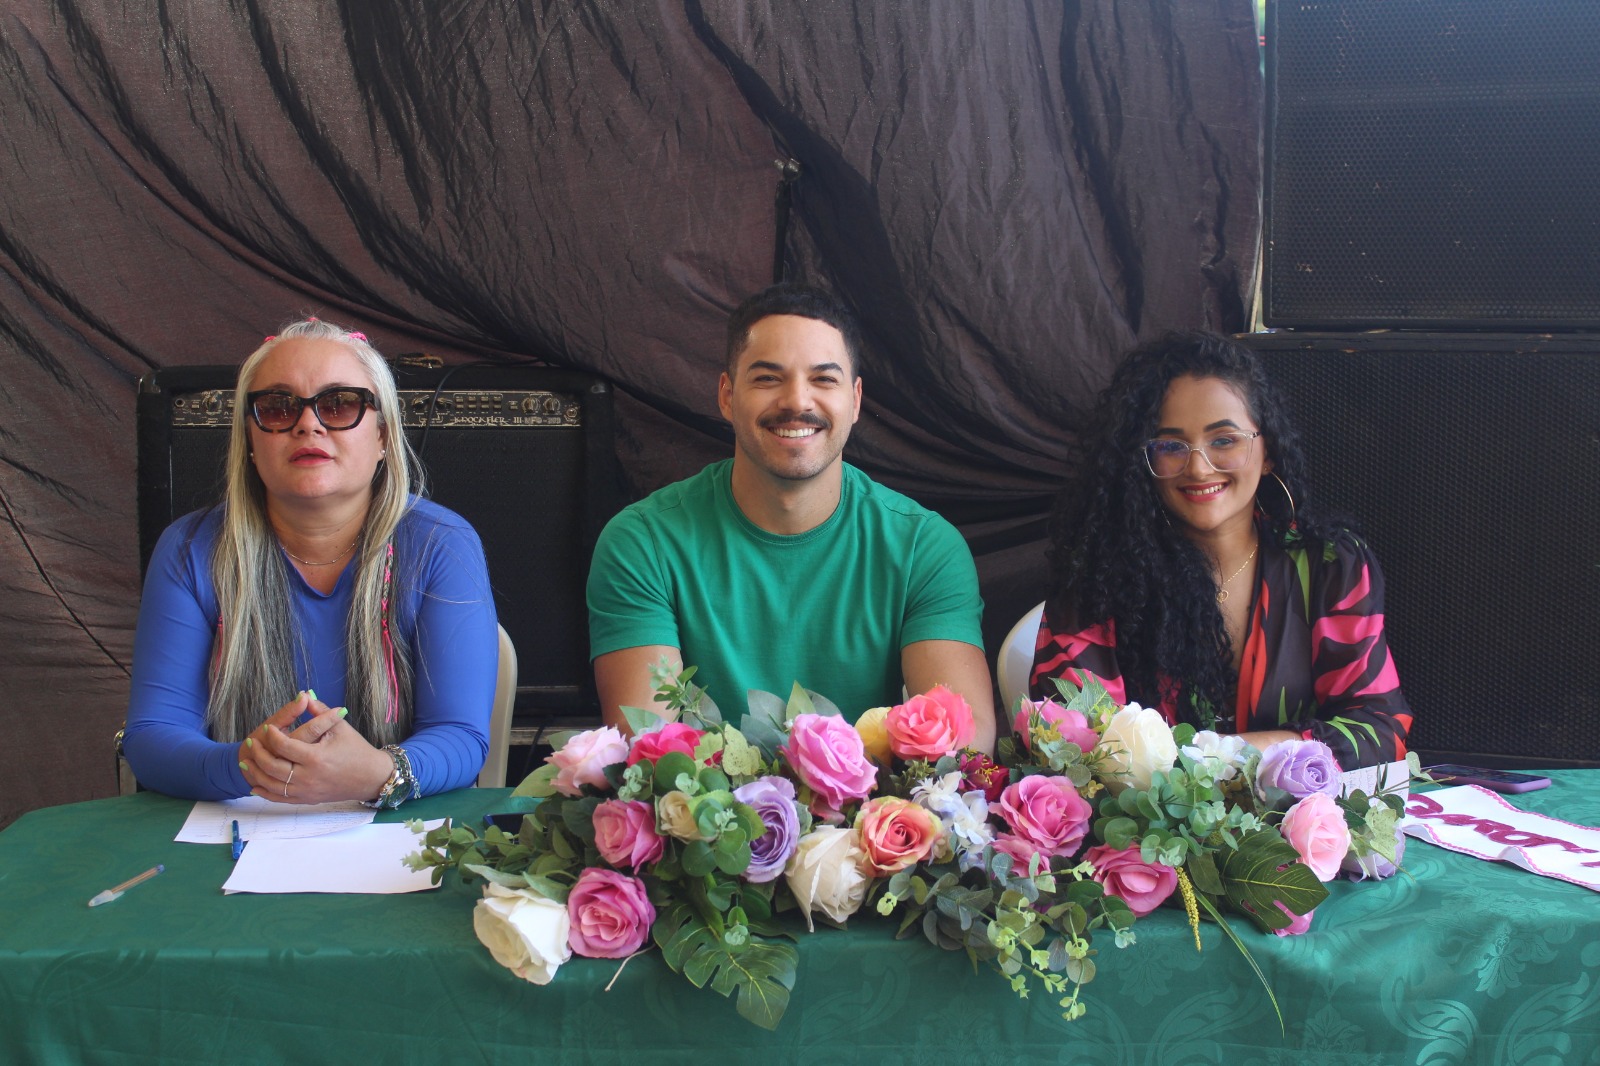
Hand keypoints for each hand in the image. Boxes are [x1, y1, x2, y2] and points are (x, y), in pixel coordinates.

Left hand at [238, 694, 391, 803]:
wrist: (370, 777)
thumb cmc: (356, 750)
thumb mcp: (340, 728)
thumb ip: (320, 711)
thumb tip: (304, 695)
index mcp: (316, 757)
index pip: (284, 746)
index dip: (272, 736)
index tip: (266, 728)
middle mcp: (308, 777)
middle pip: (272, 767)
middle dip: (258, 754)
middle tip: (250, 743)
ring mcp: (306, 791)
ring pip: (271, 785)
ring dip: (255, 773)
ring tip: (246, 762)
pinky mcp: (307, 800)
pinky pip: (279, 798)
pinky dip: (265, 792)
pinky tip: (256, 784)